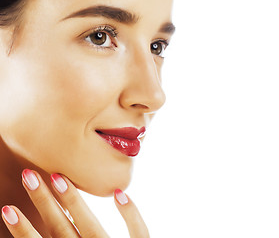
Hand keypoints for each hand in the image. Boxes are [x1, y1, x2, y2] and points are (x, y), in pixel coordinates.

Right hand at [1, 169, 148, 237]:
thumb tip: (45, 236)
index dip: (25, 230)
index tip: (8, 209)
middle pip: (61, 226)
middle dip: (43, 202)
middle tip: (29, 175)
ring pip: (89, 224)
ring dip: (72, 200)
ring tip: (54, 177)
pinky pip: (137, 232)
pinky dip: (131, 214)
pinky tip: (119, 193)